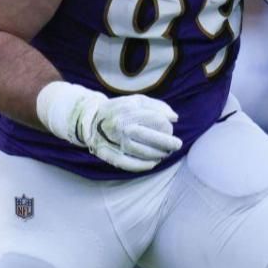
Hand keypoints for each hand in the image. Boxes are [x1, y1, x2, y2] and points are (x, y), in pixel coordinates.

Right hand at [36, 82, 181, 172]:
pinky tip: (152, 164)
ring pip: (140, 152)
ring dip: (156, 155)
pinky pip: (127, 163)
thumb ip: (157, 106)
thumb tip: (174, 118)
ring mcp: (112, 141)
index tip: (172, 131)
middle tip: (177, 145)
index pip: (152, 119)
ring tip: (165, 155)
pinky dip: (141, 165)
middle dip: (166, 143)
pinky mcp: (107, 154)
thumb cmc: (119, 109)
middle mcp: (119, 125)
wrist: (90, 119)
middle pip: (148, 137)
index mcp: (126, 110)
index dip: (166, 127)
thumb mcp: (136, 101)